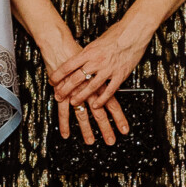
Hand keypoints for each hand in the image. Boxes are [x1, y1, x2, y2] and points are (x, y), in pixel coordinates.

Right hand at [26, 29, 117, 144]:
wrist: (61, 44)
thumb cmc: (79, 53)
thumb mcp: (100, 63)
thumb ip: (104, 74)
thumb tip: (112, 82)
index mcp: (100, 82)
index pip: (113, 103)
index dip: (119, 117)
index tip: (124, 130)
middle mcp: (89, 88)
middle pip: (100, 112)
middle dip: (106, 128)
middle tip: (110, 141)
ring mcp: (75, 91)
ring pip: (83, 114)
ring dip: (86, 129)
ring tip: (90, 142)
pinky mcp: (62, 92)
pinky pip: (63, 111)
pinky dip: (65, 122)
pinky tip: (66, 134)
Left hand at [49, 19, 147, 117]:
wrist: (133, 32)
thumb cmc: (117, 33)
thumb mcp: (97, 41)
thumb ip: (89, 51)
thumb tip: (81, 56)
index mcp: (89, 52)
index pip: (68, 65)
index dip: (58, 74)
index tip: (52, 80)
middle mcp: (96, 61)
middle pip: (76, 78)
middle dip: (65, 89)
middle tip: (59, 95)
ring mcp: (108, 69)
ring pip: (91, 87)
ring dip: (81, 96)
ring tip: (74, 102)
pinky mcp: (119, 75)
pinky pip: (109, 90)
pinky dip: (102, 99)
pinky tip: (96, 104)